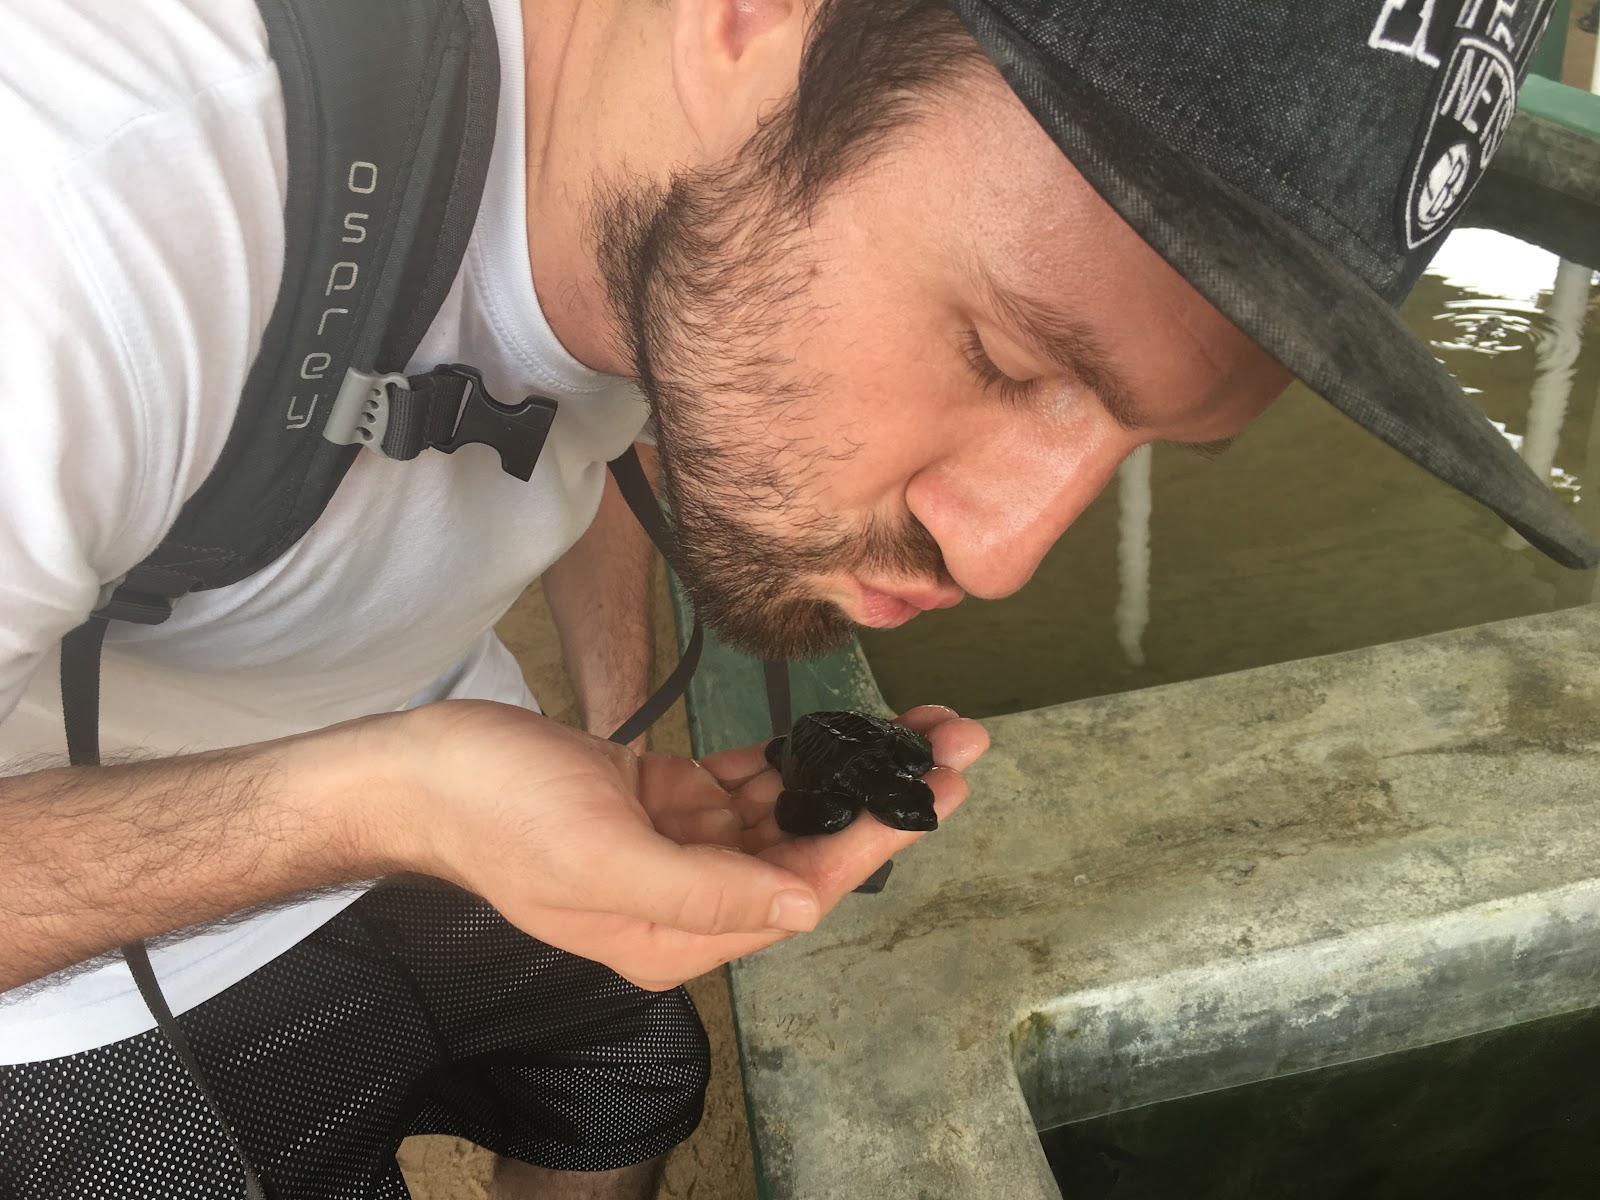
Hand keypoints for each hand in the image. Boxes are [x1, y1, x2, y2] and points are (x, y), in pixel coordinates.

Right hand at [393, 701, 987, 989]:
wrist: (421, 769)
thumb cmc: (499, 816)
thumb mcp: (600, 861)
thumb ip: (704, 893)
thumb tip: (804, 909)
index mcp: (677, 932)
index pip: (802, 886)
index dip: (877, 836)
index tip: (942, 787)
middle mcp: (687, 896)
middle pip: (807, 848)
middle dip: (881, 796)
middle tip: (954, 742)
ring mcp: (673, 846)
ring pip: (782, 811)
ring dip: (844, 770)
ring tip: (913, 725)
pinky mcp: (658, 799)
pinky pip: (739, 783)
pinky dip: (785, 758)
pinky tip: (829, 734)